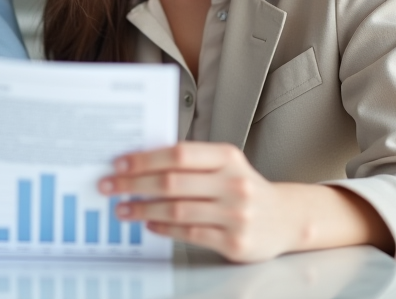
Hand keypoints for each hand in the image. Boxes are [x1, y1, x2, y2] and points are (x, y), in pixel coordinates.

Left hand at [100, 142, 297, 261]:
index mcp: (228, 157)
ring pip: (177, 210)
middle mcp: (234, 184)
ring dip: (142, 209)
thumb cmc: (243, 187)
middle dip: (133, 184)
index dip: (145, 159)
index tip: (119, 163)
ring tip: (122, 209)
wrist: (286, 218)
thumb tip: (139, 163)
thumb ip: (191, 162)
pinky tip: (149, 223)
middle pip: (172, 182)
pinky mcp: (235, 242)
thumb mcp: (225, 165)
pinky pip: (189, 233)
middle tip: (109, 186)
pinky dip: (164, 228)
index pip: (179, 154)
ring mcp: (236, 214)